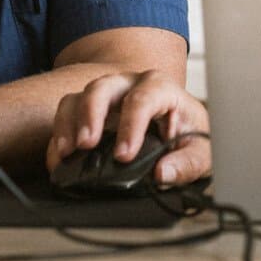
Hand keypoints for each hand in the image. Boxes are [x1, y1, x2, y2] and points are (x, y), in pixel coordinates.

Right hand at [47, 70, 210, 186]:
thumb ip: (187, 164)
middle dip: (91, 114)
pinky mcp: (91, 113)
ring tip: (66, 152)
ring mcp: (107, 98)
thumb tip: (163, 173)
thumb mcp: (201, 151)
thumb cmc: (189, 134)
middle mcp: (129, 87)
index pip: (144, 99)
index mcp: (161, 89)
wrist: (179, 128)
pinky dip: (59, 136)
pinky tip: (59, 157)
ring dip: (69, 123)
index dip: (132, 125)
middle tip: (87, 144)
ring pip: (78, 97)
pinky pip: (67, 115)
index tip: (124, 155)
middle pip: (103, 87)